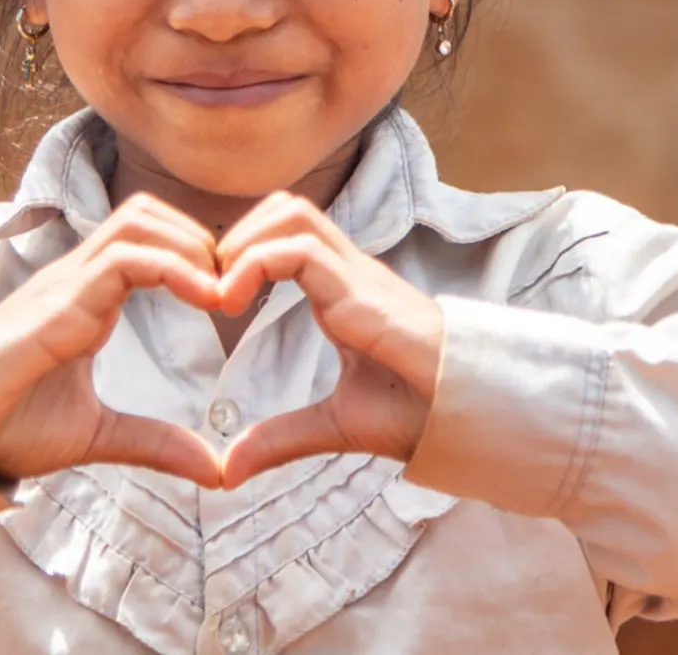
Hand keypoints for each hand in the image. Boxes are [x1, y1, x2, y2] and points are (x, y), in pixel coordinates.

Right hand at [0, 194, 227, 486]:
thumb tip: (214, 471)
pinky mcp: (60, 300)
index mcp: (86, 297)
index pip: (145, 238)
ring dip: (190, 247)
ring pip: (137, 221)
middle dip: (200, 238)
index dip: (194, 254)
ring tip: (221, 293)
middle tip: (234, 288)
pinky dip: (172, 268)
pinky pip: (123, 260)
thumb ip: (155, 443)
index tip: (231, 298)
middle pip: (146, 213)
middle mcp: (77, 278)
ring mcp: (66, 283)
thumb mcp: (99, 435)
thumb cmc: (11, 426)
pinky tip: (203, 299)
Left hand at [212, 192, 445, 489]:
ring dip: (243, 244)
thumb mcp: (333, 425)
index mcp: (343, 293)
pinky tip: (231, 303)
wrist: (470, 417)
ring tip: (219, 295)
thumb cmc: (419, 413)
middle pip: (287, 209)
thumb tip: (230, 467)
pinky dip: (254, 263)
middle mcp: (350, 272)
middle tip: (208, 288)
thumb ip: (281, 438)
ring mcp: (359, 275)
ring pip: (292, 214)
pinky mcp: (363, 290)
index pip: (287, 237)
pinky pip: (300, 250)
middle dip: (238, 235)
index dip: (243, 254)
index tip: (211, 300)